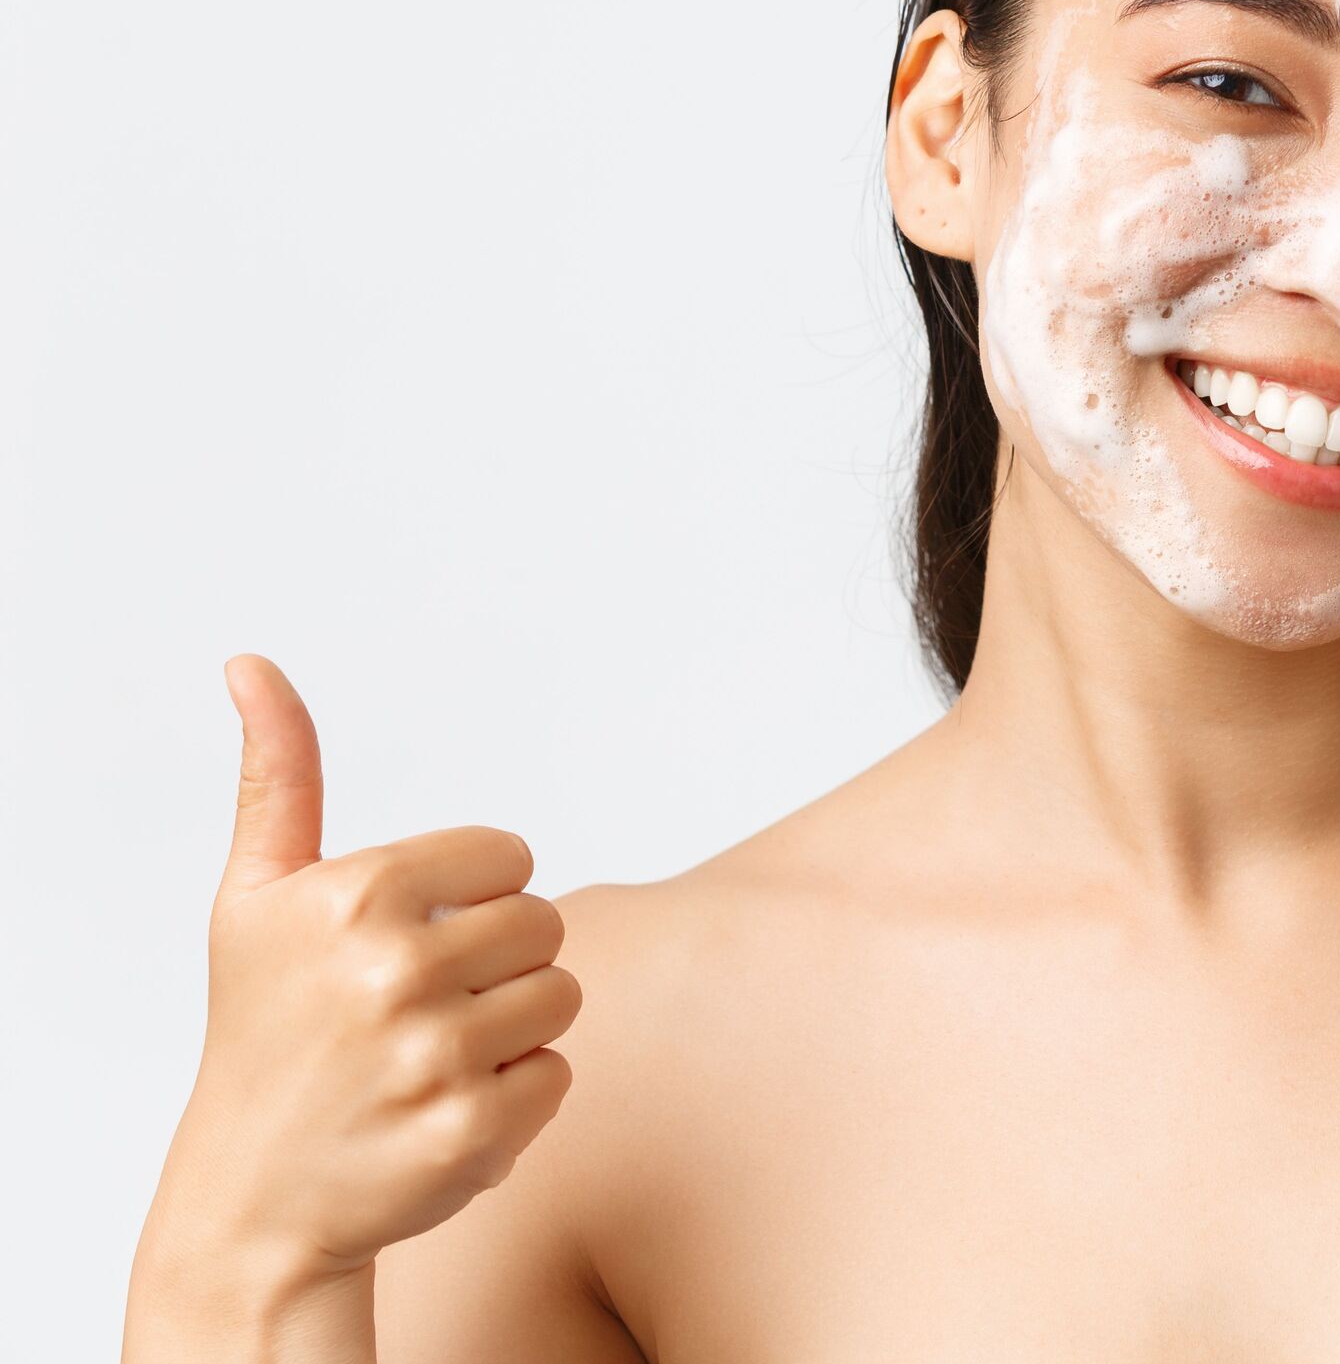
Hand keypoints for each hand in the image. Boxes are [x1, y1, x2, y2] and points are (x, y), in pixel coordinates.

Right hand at [154, 655, 581, 1280]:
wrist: (252, 1203)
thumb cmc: (263, 1032)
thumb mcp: (255, 899)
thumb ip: (278, 776)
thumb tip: (251, 663)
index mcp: (355, 895)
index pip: (511, 856)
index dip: (471, 897)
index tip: (409, 938)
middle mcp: (394, 971)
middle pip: (545, 923)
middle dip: (498, 961)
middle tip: (420, 1006)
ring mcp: (436, 1057)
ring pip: (561, 997)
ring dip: (511, 1028)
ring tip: (429, 1058)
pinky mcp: (472, 1132)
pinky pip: (558, 1073)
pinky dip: (515, 1096)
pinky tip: (441, 1110)